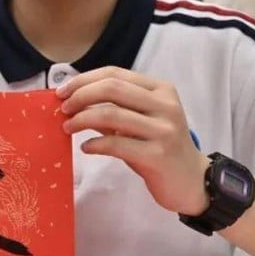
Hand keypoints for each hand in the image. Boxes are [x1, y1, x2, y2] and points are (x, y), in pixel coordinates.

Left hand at [57, 66, 209, 215]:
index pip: (115, 73)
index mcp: (161, 90)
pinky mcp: (158, 155)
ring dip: (82, 119)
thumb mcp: (140, 121)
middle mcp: (165, 105)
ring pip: (111, 115)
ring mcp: (163, 130)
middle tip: (63, 109)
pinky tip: (85, 147)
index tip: (62, 91)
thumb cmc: (160, 147)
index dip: (84, 80)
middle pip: (112, 88)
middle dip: (80, 96)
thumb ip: (114, 108)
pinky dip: (95, 144)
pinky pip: (116, 144)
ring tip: (67, 127)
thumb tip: (73, 99)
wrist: (192, 181)